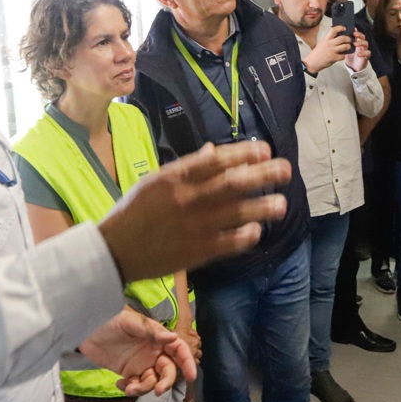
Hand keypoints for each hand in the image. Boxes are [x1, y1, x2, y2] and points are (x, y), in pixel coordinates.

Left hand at [80, 309, 198, 394]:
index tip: (192, 376)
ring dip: (144, 388)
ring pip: (152, 381)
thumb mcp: (130, 322)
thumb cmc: (111, 320)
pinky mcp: (128, 373)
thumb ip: (151, 330)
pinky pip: (136, 385)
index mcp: (158, 338)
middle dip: (165, 382)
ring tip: (129, 387)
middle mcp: (153, 352)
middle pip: (168, 371)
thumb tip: (173, 338)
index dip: (187, 362)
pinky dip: (130, 388)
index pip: (178, 350)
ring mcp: (141, 364)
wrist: (86, 331)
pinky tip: (119, 384)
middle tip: (157, 391)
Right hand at [99, 141, 289, 280]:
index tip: (265, 150)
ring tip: (281, 203)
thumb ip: (187, 166)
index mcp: (175, 177)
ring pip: (235, 213)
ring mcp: (193, 226)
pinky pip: (228, 242)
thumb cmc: (135, 212)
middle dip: (262, 175)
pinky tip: (258, 230)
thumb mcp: (156, 181)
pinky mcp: (196, 251)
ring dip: (261, 207)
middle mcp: (187, 198)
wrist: (115, 251)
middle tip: (285, 169)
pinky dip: (245, 235)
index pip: (216, 160)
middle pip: (232, 183)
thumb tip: (214, 151)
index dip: (243, 153)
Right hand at [304, 28, 352, 73]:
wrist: (312, 62)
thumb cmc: (318, 53)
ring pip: (345, 46)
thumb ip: (329, 39)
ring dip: (348, 46)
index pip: (333, 30)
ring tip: (348, 47)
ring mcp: (331, 51)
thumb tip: (338, 36)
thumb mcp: (322, 43)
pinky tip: (341, 56)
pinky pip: (342, 56)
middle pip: (342, 38)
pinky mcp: (333, 58)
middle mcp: (329, 44)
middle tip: (349, 40)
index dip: (340, 27)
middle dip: (348, 38)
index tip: (344, 28)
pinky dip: (343, 56)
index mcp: (326, 39)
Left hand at [344, 30, 370, 72]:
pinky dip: (364, 53)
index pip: (357, 34)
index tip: (352, 29)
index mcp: (356, 42)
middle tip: (354, 34)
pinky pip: (368, 53)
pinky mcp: (366, 56)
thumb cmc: (349, 56)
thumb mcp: (345, 49)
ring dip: (361, 42)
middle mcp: (361, 45)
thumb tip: (337, 35)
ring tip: (355, 44)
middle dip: (359, 34)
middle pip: (363, 37)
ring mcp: (364, 50)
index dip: (356, 31)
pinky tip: (358, 54)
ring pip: (366, 43)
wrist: (352, 67)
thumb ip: (343, 43)